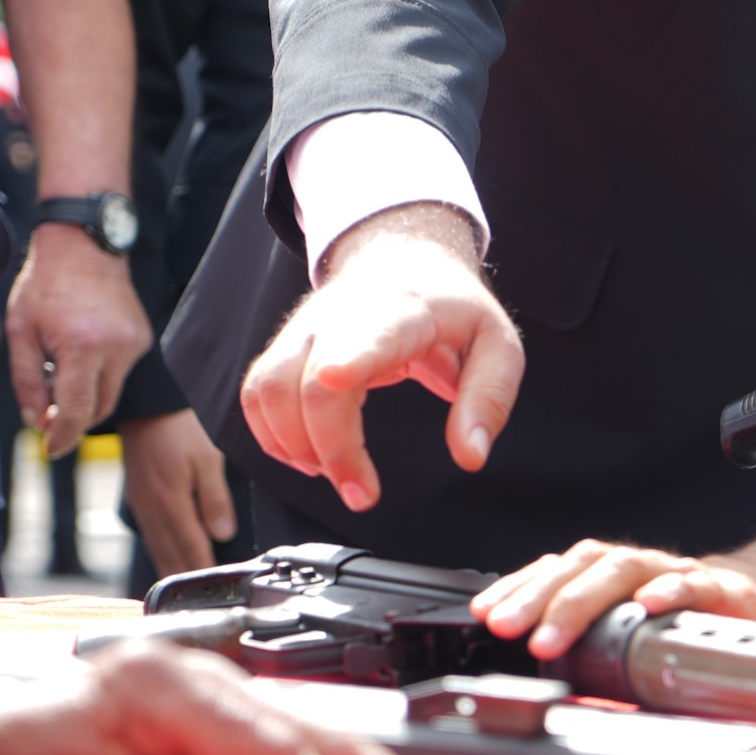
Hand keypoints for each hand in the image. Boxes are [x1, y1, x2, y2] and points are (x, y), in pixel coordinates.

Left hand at [6, 223, 153, 457]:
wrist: (84, 244)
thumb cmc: (45, 285)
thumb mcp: (21, 331)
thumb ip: (27, 381)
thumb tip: (37, 421)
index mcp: (83, 346)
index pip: (77, 411)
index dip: (62, 437)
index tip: (49, 448)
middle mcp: (117, 348)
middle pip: (99, 408)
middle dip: (73, 419)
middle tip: (47, 414)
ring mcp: (135, 343)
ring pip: (111, 392)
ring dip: (87, 396)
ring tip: (61, 372)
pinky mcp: (143, 338)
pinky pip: (120, 372)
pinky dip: (99, 374)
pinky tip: (82, 349)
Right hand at [121, 410, 236, 579]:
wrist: (145, 409)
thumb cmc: (180, 430)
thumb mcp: (207, 459)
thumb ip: (215, 500)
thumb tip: (223, 536)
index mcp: (171, 505)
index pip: (192, 550)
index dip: (206, 571)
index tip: (217, 590)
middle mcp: (153, 512)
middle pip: (171, 558)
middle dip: (187, 579)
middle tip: (203, 601)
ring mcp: (143, 508)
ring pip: (158, 551)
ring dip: (173, 570)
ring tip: (186, 591)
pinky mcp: (139, 502)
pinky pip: (151, 538)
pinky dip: (163, 554)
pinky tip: (171, 560)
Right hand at [241, 204, 522, 511]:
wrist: (402, 259)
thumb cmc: (451, 308)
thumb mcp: (498, 346)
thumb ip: (488, 400)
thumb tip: (471, 457)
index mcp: (403, 311)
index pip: (367, 332)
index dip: (347, 357)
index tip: (334, 380)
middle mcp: (342, 316)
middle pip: (310, 380)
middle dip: (329, 447)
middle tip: (362, 495)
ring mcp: (306, 329)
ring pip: (271, 389)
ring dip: (294, 446)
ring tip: (338, 476)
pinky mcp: (286, 346)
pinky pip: (257, 394)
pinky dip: (273, 435)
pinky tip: (309, 457)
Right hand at [472, 538, 755, 659]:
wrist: (751, 596)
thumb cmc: (755, 629)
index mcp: (720, 591)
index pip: (694, 581)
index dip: (671, 590)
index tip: (648, 605)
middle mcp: (671, 569)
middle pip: (620, 568)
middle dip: (575, 601)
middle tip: (540, 637)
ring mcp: (635, 565)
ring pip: (582, 562)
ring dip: (537, 590)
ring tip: (502, 621)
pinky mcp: (604, 571)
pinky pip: (560, 568)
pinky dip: (524, 585)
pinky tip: (493, 605)